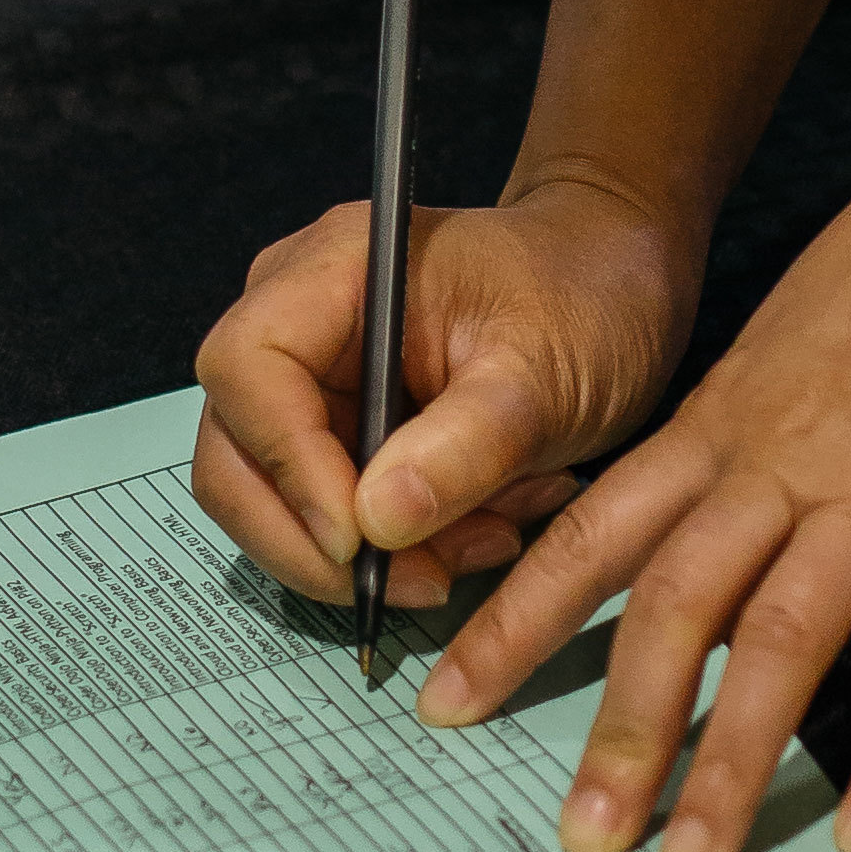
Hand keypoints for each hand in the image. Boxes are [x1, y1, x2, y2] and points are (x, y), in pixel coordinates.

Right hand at [192, 168, 701, 612]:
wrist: (615, 287)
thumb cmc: (586, 298)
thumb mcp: (547, 373)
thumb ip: (466, 443)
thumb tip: (373, 523)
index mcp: (335, 270)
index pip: (248, 371)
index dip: (288, 465)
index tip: (361, 539)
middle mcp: (299, 320)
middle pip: (235, 452)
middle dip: (316, 541)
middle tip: (422, 581)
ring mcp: (312, 381)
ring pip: (275, 502)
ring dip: (368, 557)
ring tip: (482, 544)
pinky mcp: (337, 433)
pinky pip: (327, 517)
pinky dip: (394, 549)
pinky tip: (478, 532)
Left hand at [411, 98, 850, 851]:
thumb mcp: (804, 321)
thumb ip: (757, 419)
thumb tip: (728, 504)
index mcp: (732, 415)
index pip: (596, 533)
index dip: (520, 623)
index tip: (448, 701)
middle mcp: (785, 458)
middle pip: (671, 604)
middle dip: (616, 727)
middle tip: (578, 836)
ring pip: (781, 642)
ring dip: (730, 760)